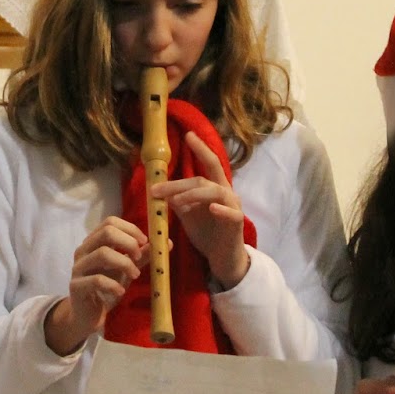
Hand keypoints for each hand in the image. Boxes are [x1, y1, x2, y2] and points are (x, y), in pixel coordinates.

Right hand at [43, 217, 146, 355]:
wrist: (89, 316)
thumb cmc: (108, 288)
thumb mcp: (128, 270)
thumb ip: (142, 256)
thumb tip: (166, 242)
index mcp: (94, 242)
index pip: (110, 222)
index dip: (130, 228)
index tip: (144, 241)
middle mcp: (83, 250)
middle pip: (106, 232)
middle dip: (128, 242)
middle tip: (139, 257)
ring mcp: (78, 267)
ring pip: (102, 253)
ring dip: (124, 263)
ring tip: (135, 275)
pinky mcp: (76, 286)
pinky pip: (96, 280)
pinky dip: (113, 284)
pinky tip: (120, 292)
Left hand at [151, 132, 248, 287]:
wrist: (223, 258)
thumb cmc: (207, 234)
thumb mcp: (188, 215)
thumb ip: (178, 201)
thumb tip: (160, 190)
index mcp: (215, 188)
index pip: (209, 164)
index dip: (201, 149)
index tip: (189, 135)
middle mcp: (226, 193)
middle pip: (204, 179)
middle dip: (179, 183)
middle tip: (157, 188)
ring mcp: (233, 207)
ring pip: (214, 192)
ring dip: (192, 195)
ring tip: (174, 202)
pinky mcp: (237, 223)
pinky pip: (231, 213)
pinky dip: (221, 210)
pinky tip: (211, 209)